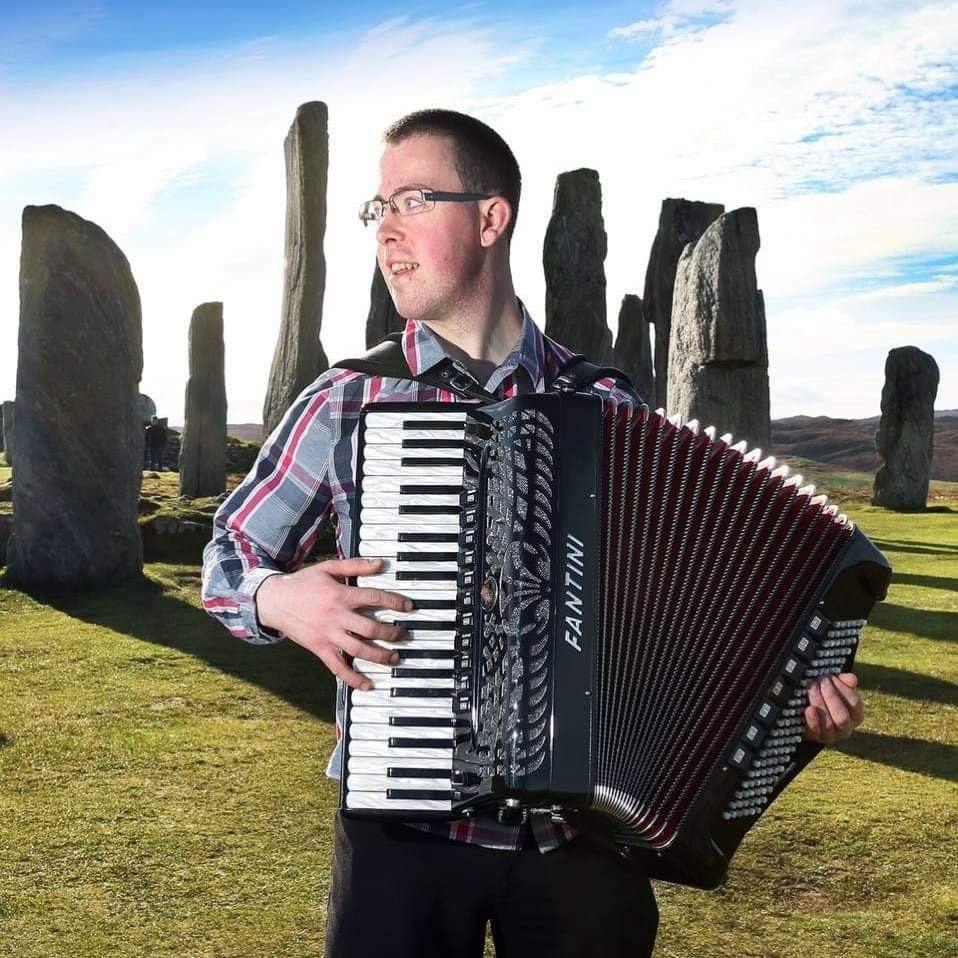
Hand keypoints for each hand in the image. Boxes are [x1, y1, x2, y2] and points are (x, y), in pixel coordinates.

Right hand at [255, 557, 412, 689]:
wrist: (273, 601)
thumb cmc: (302, 583)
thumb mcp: (328, 568)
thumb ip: (355, 566)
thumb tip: (380, 563)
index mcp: (340, 594)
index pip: (374, 598)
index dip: (394, 603)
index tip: (408, 607)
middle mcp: (336, 616)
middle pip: (371, 628)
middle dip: (392, 633)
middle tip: (404, 635)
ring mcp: (328, 635)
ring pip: (359, 650)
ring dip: (380, 656)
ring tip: (395, 658)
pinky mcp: (319, 649)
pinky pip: (338, 668)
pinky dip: (353, 678)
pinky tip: (368, 685)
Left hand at [803, 672, 863, 743]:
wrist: (804, 714)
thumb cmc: (824, 697)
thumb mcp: (834, 688)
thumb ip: (844, 682)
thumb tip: (851, 678)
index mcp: (855, 715)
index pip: (854, 704)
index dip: (843, 689)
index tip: (830, 677)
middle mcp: (845, 728)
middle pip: (842, 716)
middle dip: (831, 697)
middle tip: (820, 682)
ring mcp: (829, 735)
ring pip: (828, 724)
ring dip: (819, 704)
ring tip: (811, 689)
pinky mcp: (814, 737)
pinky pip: (815, 731)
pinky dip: (812, 720)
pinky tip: (809, 709)